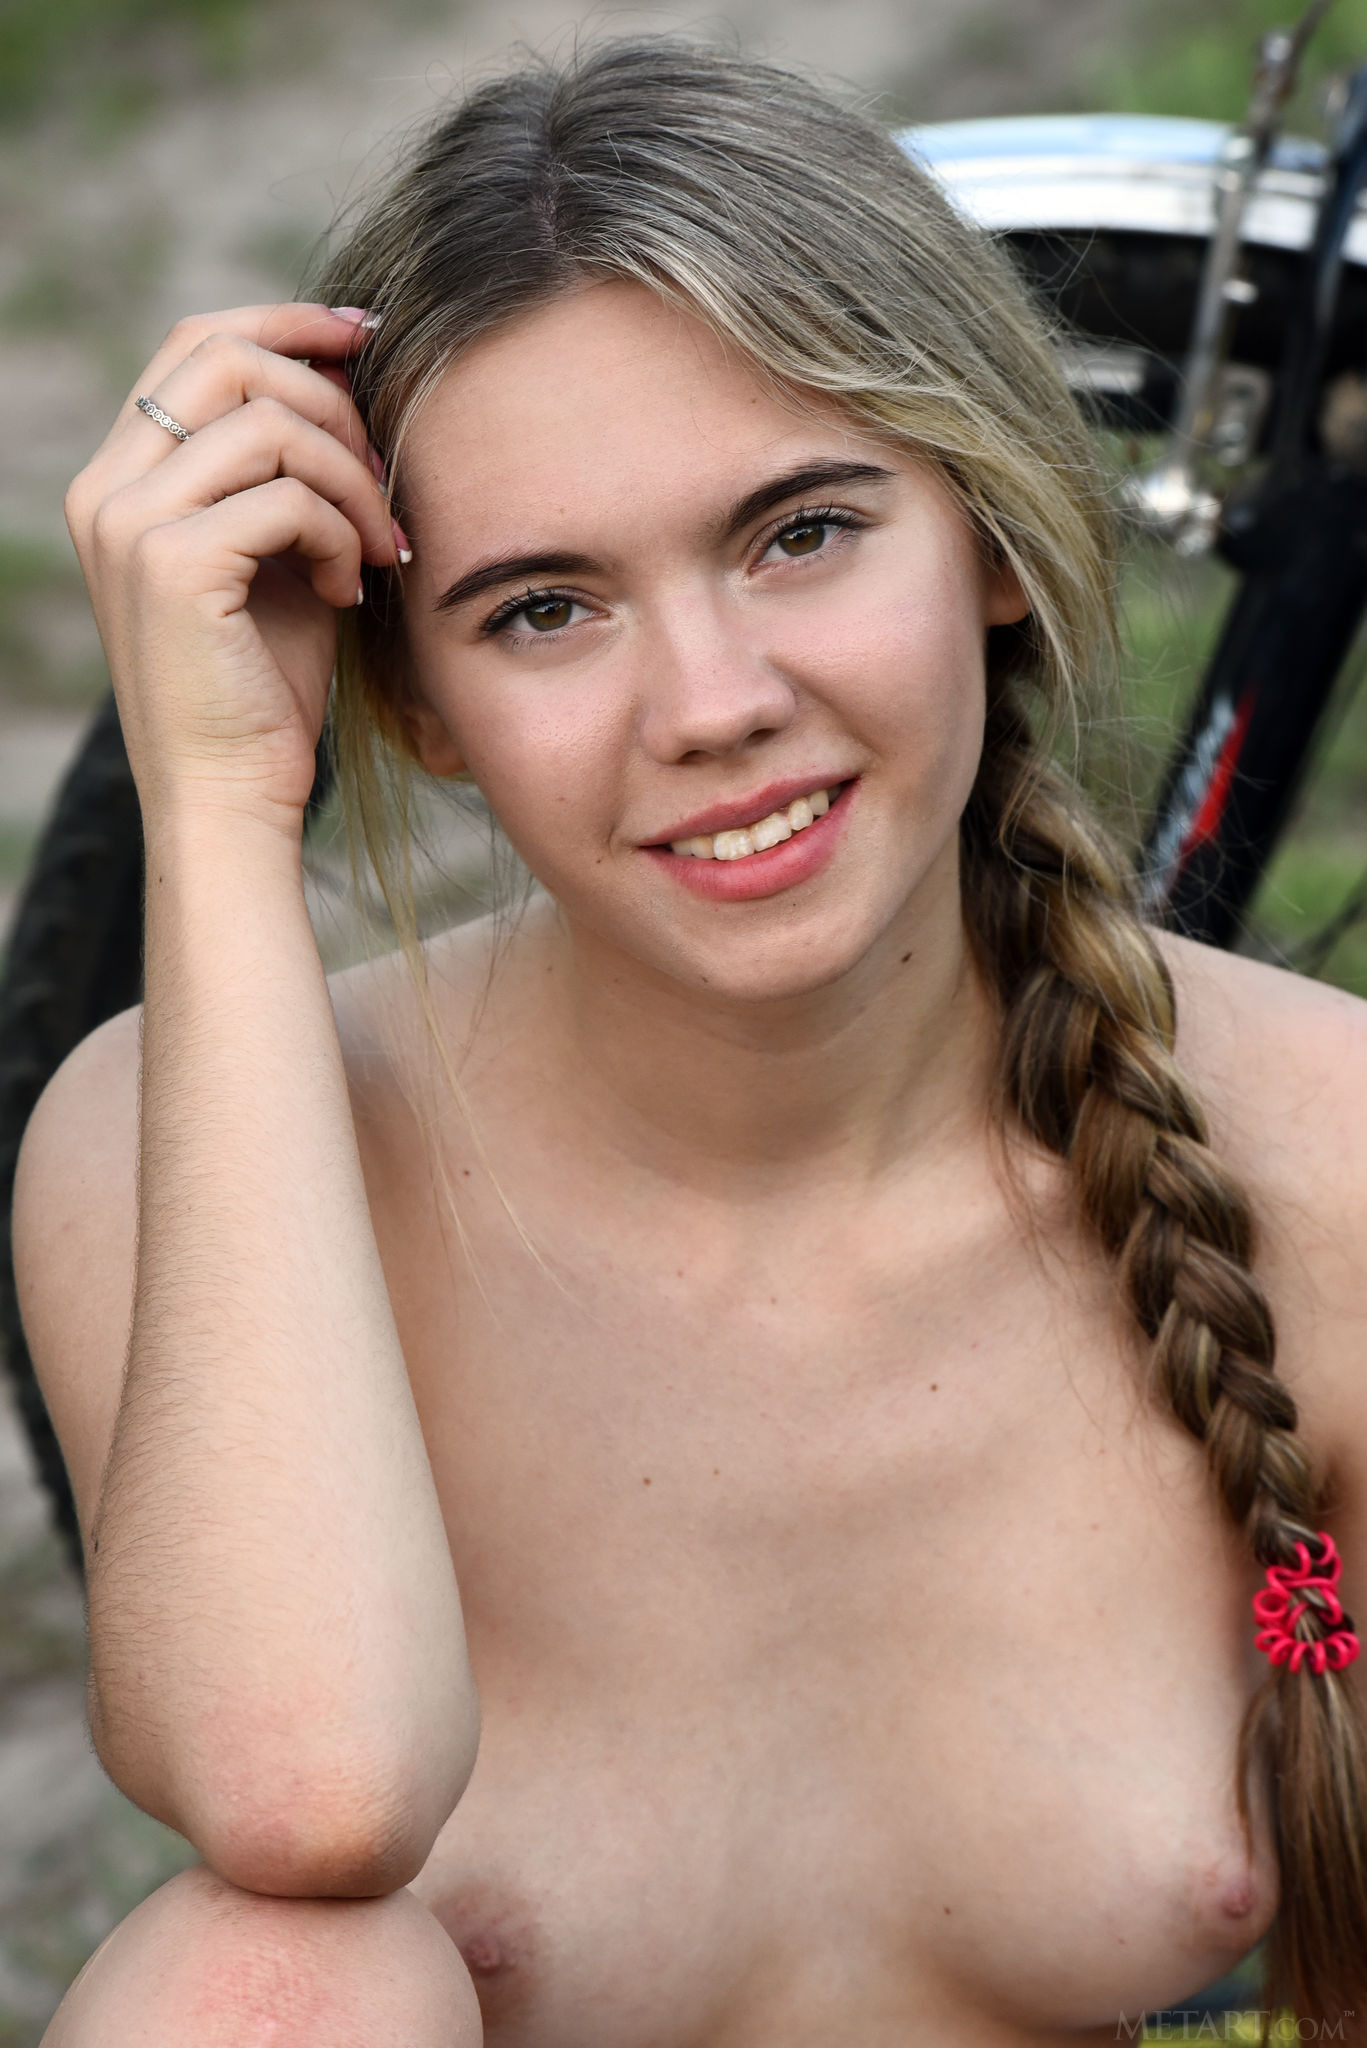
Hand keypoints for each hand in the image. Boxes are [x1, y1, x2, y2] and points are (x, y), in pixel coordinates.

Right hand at [65, 304, 406, 830]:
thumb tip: (346, 381)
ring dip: (351, 481)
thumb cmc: (262, 690)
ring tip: (376, 550)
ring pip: (270, 424)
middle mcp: (107, 491)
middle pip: (227, 357)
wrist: (230, 796)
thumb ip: (284, 475)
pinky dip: (339, 535)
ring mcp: (130, 525)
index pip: (196, 344)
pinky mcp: (173, 566)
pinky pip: (286, 498)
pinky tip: (349, 594)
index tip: (366, 339)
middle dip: (331, 401)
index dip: (288, 323)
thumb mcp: (275, 559)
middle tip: (383, 477)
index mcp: (121, 481)